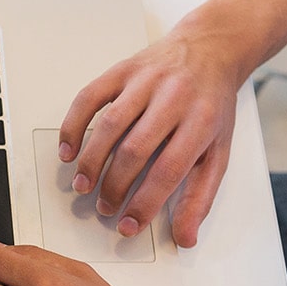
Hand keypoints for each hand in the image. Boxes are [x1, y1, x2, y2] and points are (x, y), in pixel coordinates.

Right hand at [57, 23, 245, 247]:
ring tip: (82, 185)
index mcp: (201, 122)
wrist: (212, 48)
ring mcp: (145, 81)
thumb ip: (201, 195)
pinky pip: (89, 98)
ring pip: (109, 125)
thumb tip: (185, 237)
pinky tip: (67, 150)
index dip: (144, 203)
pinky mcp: (122, 70)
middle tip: (104, 207)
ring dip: (90, 160)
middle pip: (134, 150)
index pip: (168, 171)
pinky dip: (73, 126)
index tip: (128, 225)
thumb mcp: (218, 150)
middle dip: (114, 186)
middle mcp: (173, 98)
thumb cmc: (212, 104)